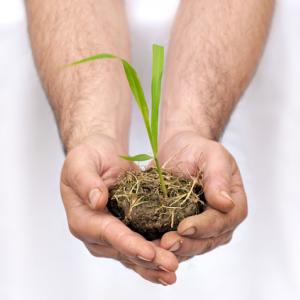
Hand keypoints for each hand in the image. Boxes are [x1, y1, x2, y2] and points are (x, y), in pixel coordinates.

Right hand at [60, 134, 177, 284]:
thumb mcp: (80, 164)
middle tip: (171, 266)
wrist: (98, 157)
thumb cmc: (87, 158)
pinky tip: (169, 264)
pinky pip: (140, 248)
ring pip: (134, 256)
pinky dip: (154, 257)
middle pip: (125, 251)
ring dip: (154, 265)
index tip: (148, 252)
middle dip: (148, 260)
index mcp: (83, 220)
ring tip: (173, 271)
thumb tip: (96, 201)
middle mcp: (96, 234)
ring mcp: (112, 236)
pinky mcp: (126, 232)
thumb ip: (86, 182)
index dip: (128, 243)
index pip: (108, 234)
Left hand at [158, 131, 247, 258]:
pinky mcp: (184, 230)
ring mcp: (202, 229)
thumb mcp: (212, 155)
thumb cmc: (199, 149)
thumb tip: (226, 204)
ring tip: (155, 248)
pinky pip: (177, 243)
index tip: (184, 227)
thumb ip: (219, 177)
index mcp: (234, 205)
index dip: (203, 227)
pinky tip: (149, 245)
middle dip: (187, 244)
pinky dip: (164, 247)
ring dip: (174, 250)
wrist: (180, 150)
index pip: (221, 221)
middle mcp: (220, 222)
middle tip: (166, 243)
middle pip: (207, 241)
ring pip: (192, 247)